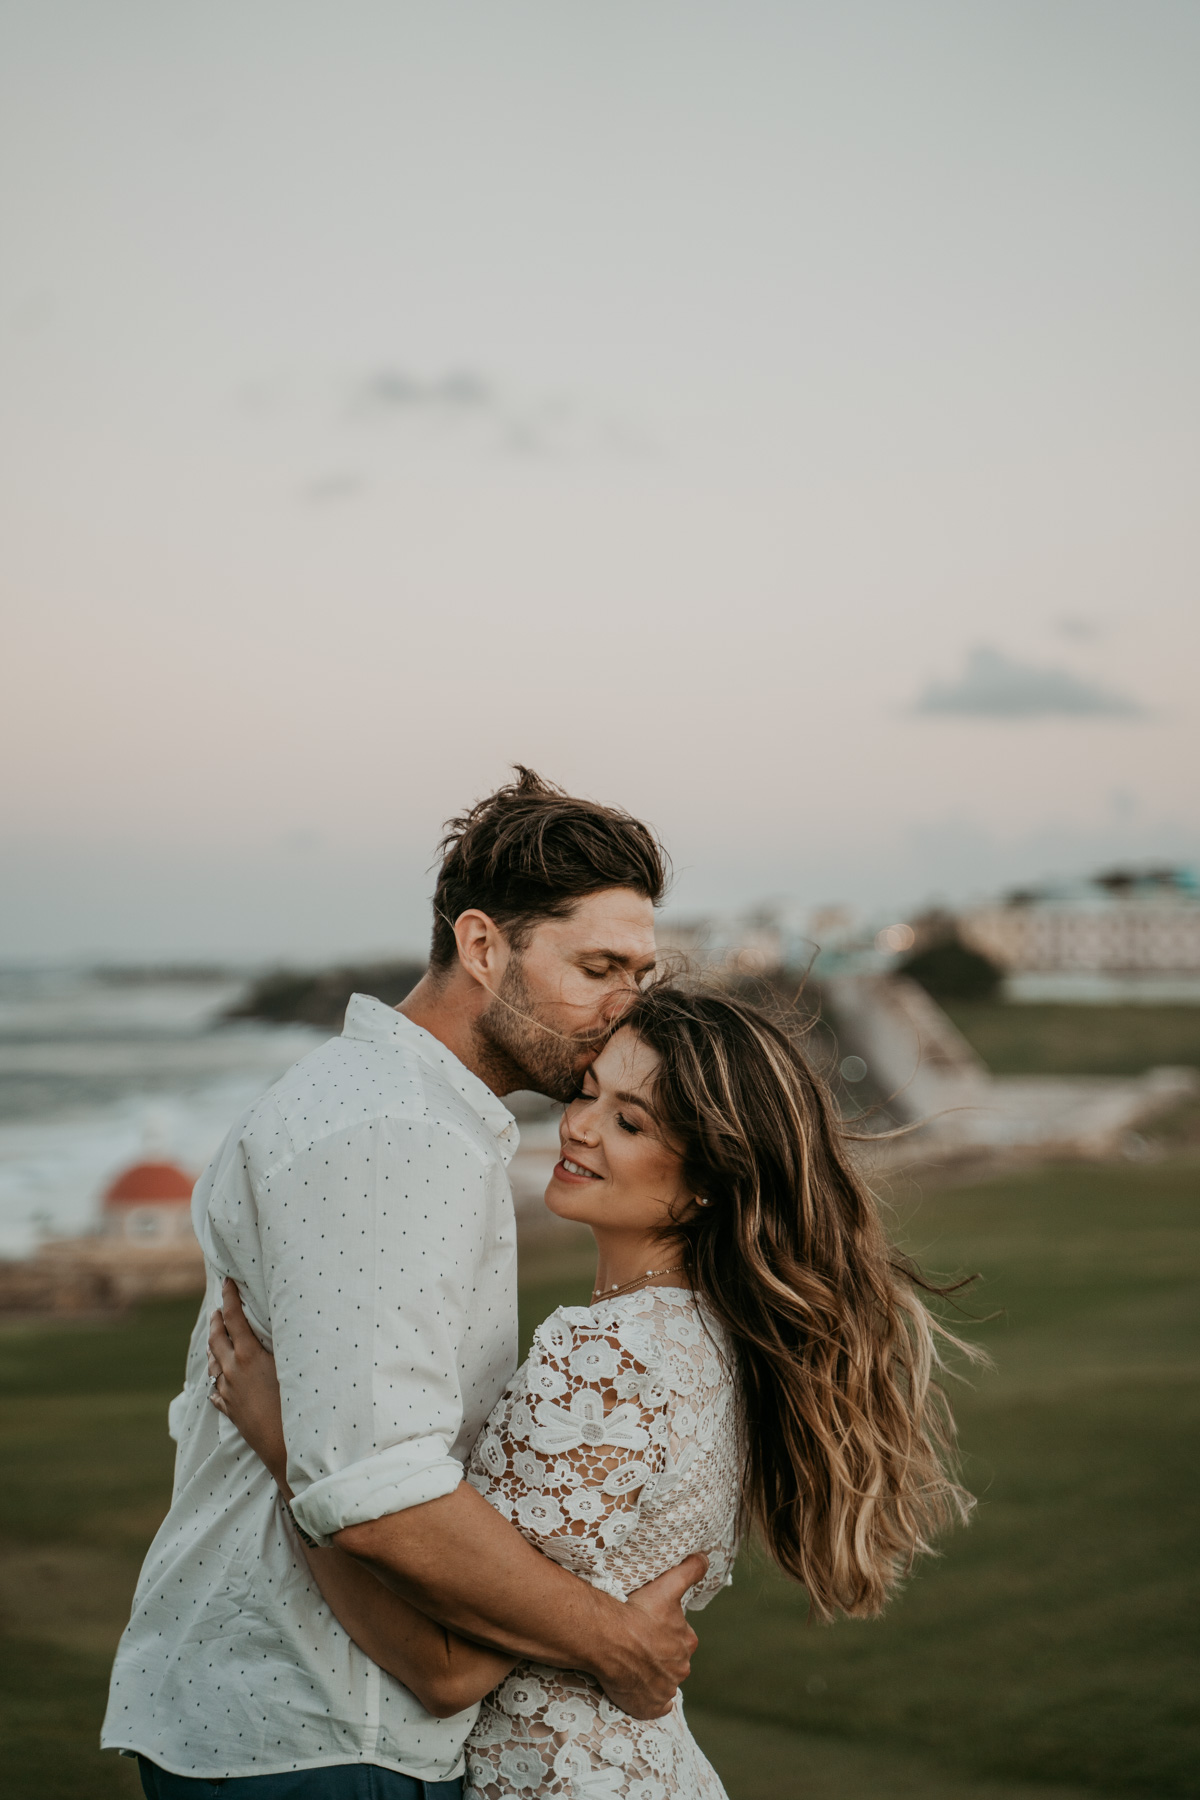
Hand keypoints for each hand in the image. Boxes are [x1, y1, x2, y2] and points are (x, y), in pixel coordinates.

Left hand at [207, 1278, 287, 1487]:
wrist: (283, 1447)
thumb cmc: (295, 1404)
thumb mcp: (290, 1367)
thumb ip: (280, 1345)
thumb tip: (278, 1325)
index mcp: (248, 1356)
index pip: (234, 1318)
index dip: (229, 1297)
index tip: (226, 1282)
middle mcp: (233, 1371)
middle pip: (217, 1337)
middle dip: (217, 1319)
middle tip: (218, 1307)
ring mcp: (228, 1391)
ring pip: (213, 1363)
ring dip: (214, 1346)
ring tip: (215, 1337)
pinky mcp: (230, 1410)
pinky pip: (217, 1391)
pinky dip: (217, 1380)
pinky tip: (218, 1383)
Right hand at [593, 1554, 706, 1718]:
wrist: (609, 1639)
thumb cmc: (638, 1612)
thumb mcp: (668, 1585)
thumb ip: (690, 1570)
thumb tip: (706, 1558)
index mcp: (688, 1642)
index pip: (682, 1637)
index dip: (666, 1630)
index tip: (649, 1624)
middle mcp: (681, 1668)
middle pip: (672, 1660)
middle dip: (660, 1654)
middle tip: (638, 1643)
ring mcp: (665, 1690)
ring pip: (663, 1682)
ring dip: (652, 1675)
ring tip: (632, 1662)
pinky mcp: (650, 1707)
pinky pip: (654, 1707)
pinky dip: (648, 1700)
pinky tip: (637, 1689)